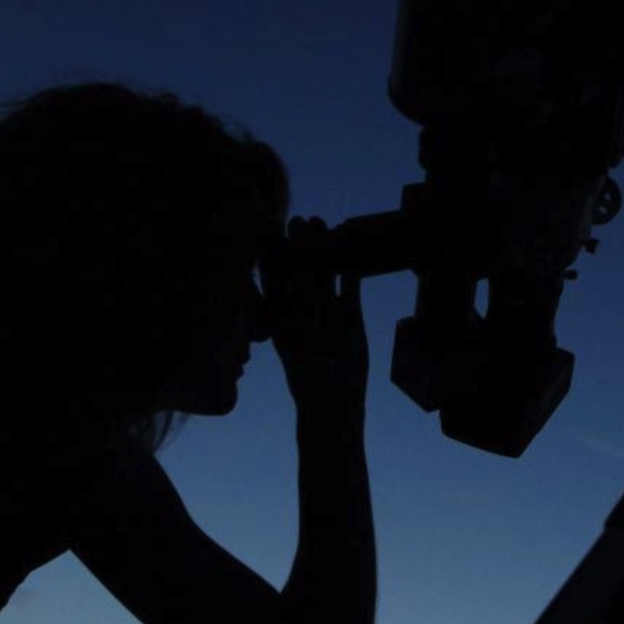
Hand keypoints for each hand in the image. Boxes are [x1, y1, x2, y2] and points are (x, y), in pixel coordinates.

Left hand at [264, 216, 367, 414]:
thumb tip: (288, 284)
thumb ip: (293, 314)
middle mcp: (304, 312)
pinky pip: (349, 290)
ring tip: (326, 226)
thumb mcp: (295, 344)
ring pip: (325, 277)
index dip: (276, 255)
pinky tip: (351, 253)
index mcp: (283, 317)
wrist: (334, 403)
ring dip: (326, 253)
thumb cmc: (308, 381)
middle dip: (301, 247)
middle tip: (301, 220)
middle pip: (301, 272)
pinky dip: (350, 272)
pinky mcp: (350, 320)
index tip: (272, 232)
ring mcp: (328, 314)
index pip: (276, 280)